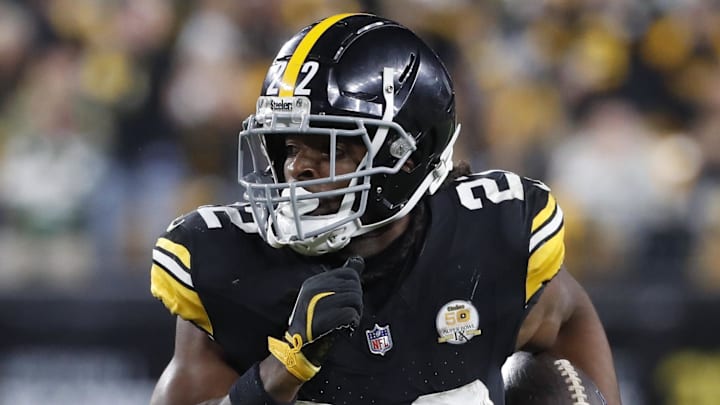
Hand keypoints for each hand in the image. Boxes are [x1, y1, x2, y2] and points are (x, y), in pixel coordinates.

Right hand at [268, 256, 363, 381]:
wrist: (297, 348)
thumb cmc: (314, 323)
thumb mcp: (323, 296)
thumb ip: (341, 279)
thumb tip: (358, 260)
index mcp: (313, 282)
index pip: (348, 273)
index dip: (355, 287)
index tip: (349, 301)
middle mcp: (314, 289)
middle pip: (354, 286)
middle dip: (357, 301)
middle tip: (350, 314)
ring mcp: (316, 303)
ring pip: (354, 298)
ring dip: (357, 312)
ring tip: (349, 321)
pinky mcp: (322, 319)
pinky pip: (350, 313)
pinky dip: (353, 321)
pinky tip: (347, 327)